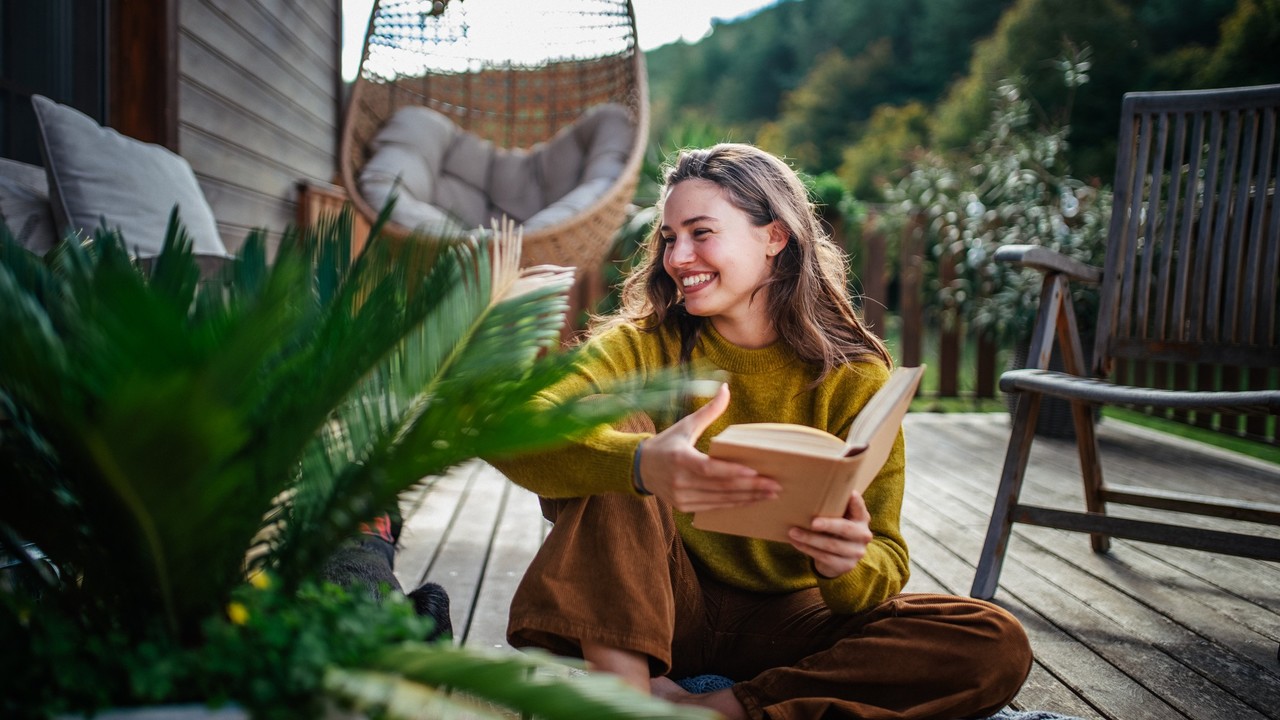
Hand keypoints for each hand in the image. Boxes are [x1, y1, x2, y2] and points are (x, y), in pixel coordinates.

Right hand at [638, 383, 781, 512]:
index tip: (757, 473)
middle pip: (720, 487)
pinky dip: (734, 504)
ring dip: (747, 499)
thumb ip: (709, 410)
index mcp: (680, 458)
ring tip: (770, 495)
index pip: (709, 469)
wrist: (640, 467)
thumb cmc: (667, 443)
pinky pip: (713, 507)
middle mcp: (679, 481)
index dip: (733, 472)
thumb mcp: (686, 425)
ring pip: (720, 500)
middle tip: (775, 486)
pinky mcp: (683, 507)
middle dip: (751, 488)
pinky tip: (751, 501)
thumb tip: (726, 388)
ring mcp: (681, 497)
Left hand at [787, 491, 871, 577]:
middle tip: (812, 522)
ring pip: (831, 545)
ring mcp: (856, 552)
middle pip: (845, 528)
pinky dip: (807, 549)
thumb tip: (809, 487)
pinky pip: (824, 557)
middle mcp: (863, 535)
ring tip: (793, 532)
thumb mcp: (839, 516)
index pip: (859, 507)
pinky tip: (796, 543)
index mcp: (862, 518)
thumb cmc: (835, 529)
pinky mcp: (846, 565)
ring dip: (809, 538)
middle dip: (828, 525)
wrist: (840, 558)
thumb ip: (834, 505)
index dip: (855, 501)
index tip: (849, 494)